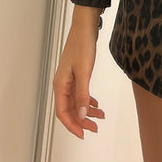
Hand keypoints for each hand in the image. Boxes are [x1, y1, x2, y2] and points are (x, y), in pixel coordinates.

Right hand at [53, 6, 105, 138]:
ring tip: (100, 116)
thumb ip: (83, 94)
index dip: (73, 126)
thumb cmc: (82, 46)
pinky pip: (79, 93)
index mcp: (60, 85)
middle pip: (69, 110)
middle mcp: (62, 85)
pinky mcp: (76, 75)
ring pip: (76, 102)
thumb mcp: (84, 72)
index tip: (84, 134)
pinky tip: (96, 104)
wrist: (84, 27)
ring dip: (86, 111)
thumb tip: (82, 115)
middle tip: (95, 128)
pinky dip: (87, 100)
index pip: (63, 113)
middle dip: (82, 121)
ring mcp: (69, 80)